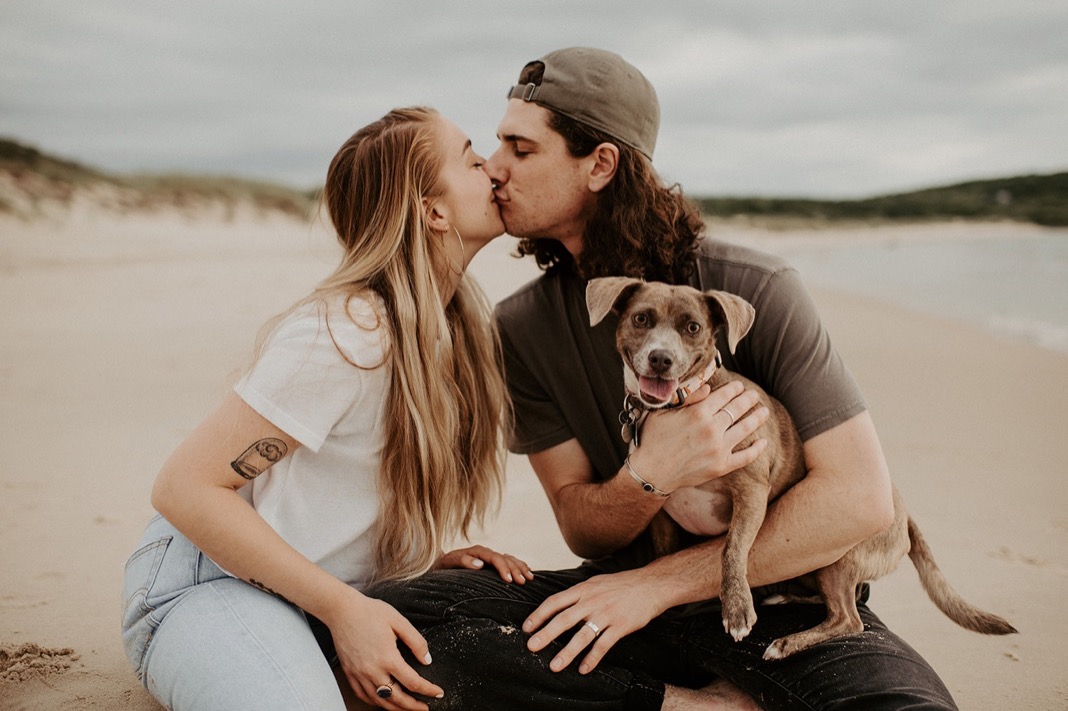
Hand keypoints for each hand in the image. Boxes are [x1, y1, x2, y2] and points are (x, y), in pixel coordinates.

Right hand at [326, 591, 442, 709]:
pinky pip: (364, 695)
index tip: (438, 693)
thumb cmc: (370, 612)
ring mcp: (359, 674)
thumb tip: (427, 660)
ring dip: (396, 708)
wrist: (342, 610)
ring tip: (407, 708)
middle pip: (397, 698)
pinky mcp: (349, 673)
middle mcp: (373, 670)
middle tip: (425, 708)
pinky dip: (376, 702)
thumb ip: (416, 642)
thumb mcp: (399, 621)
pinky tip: (384, 700)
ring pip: (380, 701)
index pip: (413, 682)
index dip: (428, 690)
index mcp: (388, 658)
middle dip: (414, 706)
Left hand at [436, 545, 533, 583]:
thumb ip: (463, 561)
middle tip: (523, 582)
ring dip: (521, 568)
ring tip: (530, 578)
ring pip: (510, 559)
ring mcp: (490, 557)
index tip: (509, 580)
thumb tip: (480, 564)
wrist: (440, 564)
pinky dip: (519, 566)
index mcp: (478, 552)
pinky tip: (527, 571)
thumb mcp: (449, 563)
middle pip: (505, 558)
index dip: (503, 568)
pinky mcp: (492, 563)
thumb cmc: (443, 566)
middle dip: (515, 570)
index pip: (495, 558)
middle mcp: (486, 553)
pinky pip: (509, 562)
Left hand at [522, 568, 665, 675]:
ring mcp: (606, 614)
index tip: (527, 627)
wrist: (651, 585)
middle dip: (546, 634)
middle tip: (531, 647)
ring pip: (582, 635)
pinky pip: (603, 645)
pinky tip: (584, 669)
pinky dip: (592, 658)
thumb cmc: (621, 584)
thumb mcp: (596, 582)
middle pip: (564, 619)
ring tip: (554, 666)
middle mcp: (592, 601)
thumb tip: (560, 603)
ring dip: (567, 652)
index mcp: (583, 589)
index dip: (539, 614)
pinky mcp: (620, 626)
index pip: (555, 601)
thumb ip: (578, 593)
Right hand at [635, 380, 768, 491]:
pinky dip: (757, 449)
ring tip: (764, 411)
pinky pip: (745, 457)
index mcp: (698, 413)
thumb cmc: (653, 438)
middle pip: (737, 409)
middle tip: (754, 395)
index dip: (734, 389)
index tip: (739, 386)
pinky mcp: (721, 466)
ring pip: (745, 428)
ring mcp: (718, 449)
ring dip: (757, 418)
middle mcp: (712, 429)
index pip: (724, 395)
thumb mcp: (664, 412)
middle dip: (748, 399)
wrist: (650, 471)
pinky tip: (764, 442)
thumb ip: (688, 398)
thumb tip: (708, 388)